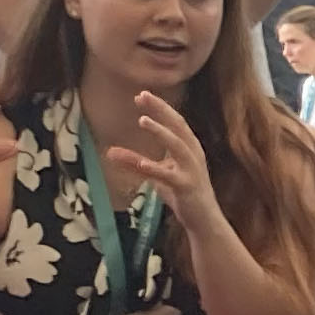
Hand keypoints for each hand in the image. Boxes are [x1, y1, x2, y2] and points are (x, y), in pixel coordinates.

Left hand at [106, 89, 213, 211]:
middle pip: (178, 126)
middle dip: (160, 110)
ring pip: (177, 145)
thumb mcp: (156, 174)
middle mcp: (193, 154)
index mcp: (189, 148)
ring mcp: (191, 170)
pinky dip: (154, 167)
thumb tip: (110, 152)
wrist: (203, 218)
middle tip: (142, 96)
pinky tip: (141, 162)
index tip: (141, 95)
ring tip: (142, 120)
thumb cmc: (181, 193)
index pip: (175, 121)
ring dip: (160, 132)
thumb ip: (135, 162)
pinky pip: (168, 175)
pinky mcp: (186, 186)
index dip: (159, 107)